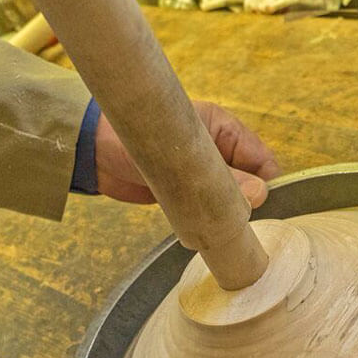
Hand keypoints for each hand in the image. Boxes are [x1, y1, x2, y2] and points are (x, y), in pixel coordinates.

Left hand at [94, 101, 281, 207]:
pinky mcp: (186, 194)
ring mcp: (202, 173)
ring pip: (230, 198)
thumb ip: (224, 178)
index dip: (265, 182)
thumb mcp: (183, 158)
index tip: (256, 203)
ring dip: (226, 213)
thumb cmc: (132, 139)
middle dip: (246, 201)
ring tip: (214, 222)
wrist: (92, 154)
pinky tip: (204, 229)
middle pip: (251, 182)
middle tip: (230, 216)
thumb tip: (260, 195)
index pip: (263, 159)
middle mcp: (217, 151)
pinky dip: (210, 220)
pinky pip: (210, 209)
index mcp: (223, 129)